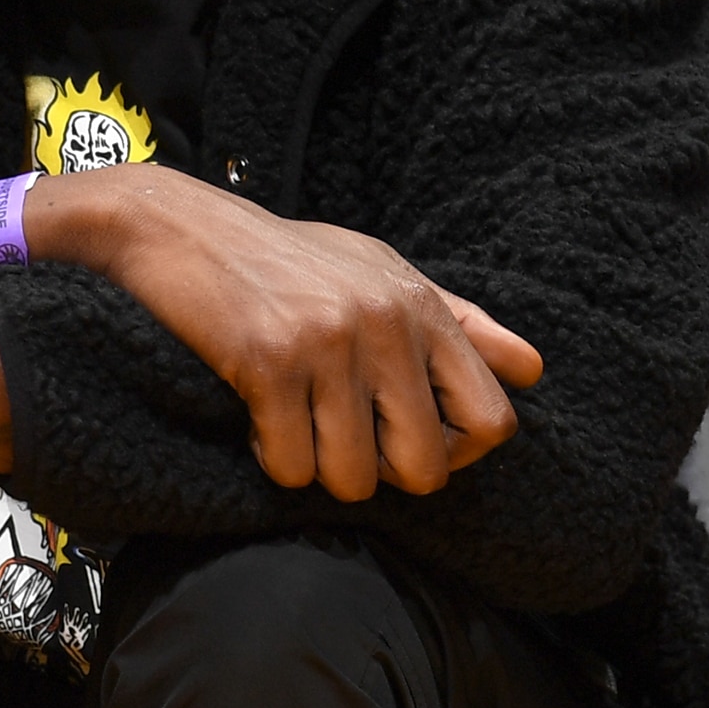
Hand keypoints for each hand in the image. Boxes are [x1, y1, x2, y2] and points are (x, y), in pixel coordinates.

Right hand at [48, 163, 534, 501]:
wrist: (175, 228)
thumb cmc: (282, 257)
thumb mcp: (378, 271)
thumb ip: (458, 322)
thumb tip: (533, 369)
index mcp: (421, 306)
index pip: (491, 420)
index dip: (455, 451)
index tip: (405, 438)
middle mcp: (384, 324)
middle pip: (426, 466)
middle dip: (382, 473)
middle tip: (342, 441)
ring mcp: (327, 345)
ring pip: (354, 480)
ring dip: (318, 469)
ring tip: (295, 425)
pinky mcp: (267, 365)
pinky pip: (291, 467)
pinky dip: (270, 459)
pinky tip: (257, 420)